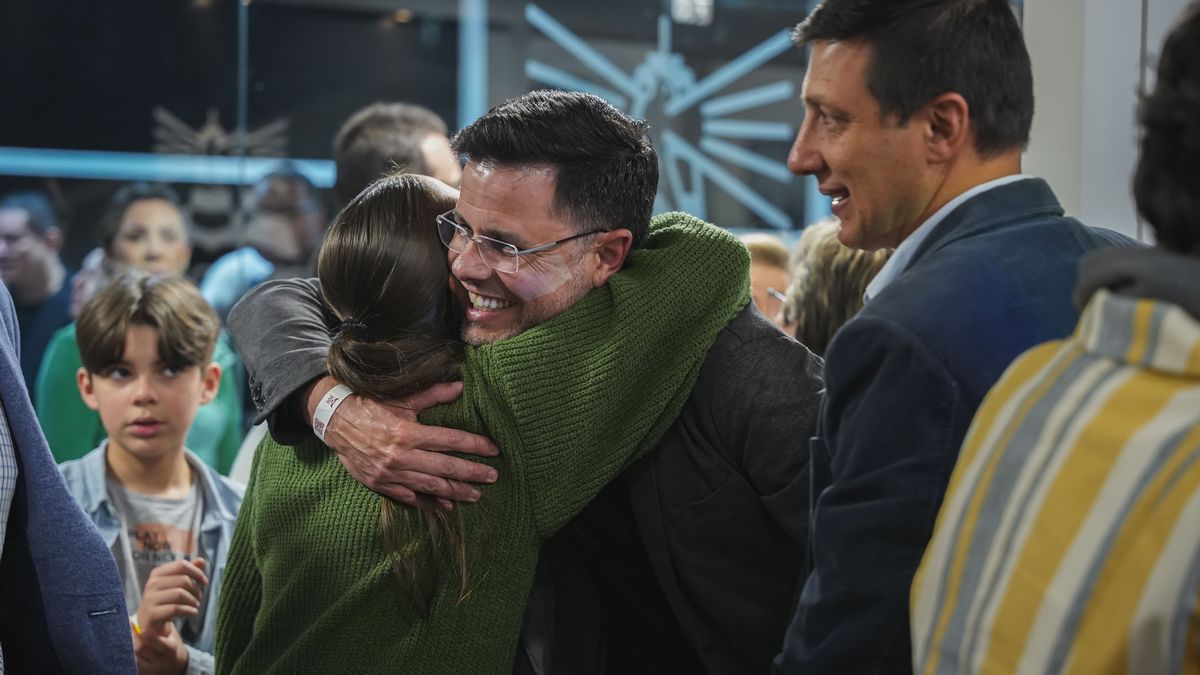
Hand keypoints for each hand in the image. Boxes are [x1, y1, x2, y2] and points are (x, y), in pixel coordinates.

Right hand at [132, 558, 207, 674]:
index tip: (205, 582)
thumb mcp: (177, 586)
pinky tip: (193, 612)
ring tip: (196, 606)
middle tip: (199, 598)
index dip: (197, 572)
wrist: (149, 625)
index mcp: (157, 574)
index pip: (181, 565)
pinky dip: (189, 610)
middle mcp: (151, 584)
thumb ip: (188, 572)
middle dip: (196, 589)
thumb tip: (201, 560)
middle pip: (183, 580)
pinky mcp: (151, 615)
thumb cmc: (167, 602)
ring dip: (193, 601)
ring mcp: (149, 600)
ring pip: (180, 593)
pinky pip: (175, 608)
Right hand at [305, 377, 499, 506]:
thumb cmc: (370, 406)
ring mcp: (391, 474)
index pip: (451, 441)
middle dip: (472, 473)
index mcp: (408, 433)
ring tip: (476, 495)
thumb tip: (460, 386)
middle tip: (493, 476)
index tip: (494, 450)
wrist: (334, 422)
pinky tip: (445, 506)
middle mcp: (401, 457)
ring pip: (431, 487)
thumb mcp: (401, 398)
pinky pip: (409, 497)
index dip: (475, 445)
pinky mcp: (381, 484)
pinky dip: (428, 502)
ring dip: (455, 492)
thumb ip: (432, 395)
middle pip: (446, 468)